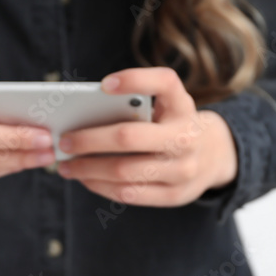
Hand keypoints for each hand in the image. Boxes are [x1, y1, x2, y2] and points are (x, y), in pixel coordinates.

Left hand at [56, 67, 237, 206]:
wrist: (211, 157)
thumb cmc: (170, 125)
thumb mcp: (165, 107)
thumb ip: (135, 106)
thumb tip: (83, 118)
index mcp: (183, 105)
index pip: (165, 82)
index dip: (134, 80)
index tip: (104, 84)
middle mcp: (186, 136)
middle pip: (128, 137)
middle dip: (89, 140)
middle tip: (63, 140)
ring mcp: (183, 169)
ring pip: (124, 172)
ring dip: (88, 169)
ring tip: (67, 165)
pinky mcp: (175, 195)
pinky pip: (129, 194)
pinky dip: (101, 186)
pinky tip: (85, 180)